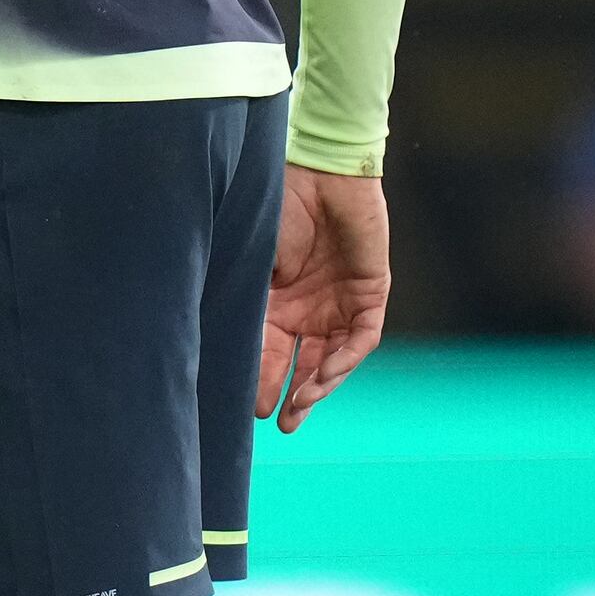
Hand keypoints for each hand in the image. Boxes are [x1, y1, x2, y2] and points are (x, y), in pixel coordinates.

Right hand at [261, 164, 391, 428]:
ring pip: (332, 357)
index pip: (268, 350)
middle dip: (291, 395)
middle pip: (301, 362)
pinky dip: (344, 360)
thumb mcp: (254, 265)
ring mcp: (340, 301)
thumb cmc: (278, 209)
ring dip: (317, 386)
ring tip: (299, 409)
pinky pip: (361, 338)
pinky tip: (325, 377)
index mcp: (276, 301)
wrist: (319, 173)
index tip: (248, 407)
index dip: (260, 379)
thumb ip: (247, 306)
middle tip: (280, 422)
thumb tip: (224, 350)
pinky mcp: (370, 293)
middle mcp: (309, 307)